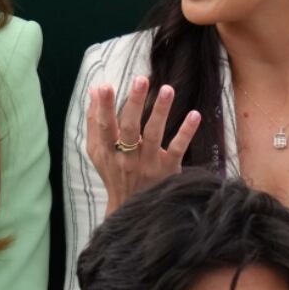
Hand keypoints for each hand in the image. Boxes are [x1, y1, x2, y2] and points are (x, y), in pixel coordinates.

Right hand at [86, 76, 200, 214]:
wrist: (131, 210)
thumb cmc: (114, 174)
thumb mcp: (98, 151)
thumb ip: (94, 121)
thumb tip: (93, 90)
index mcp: (108, 151)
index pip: (104, 126)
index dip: (104, 107)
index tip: (104, 86)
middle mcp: (126, 158)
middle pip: (129, 128)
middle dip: (135, 103)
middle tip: (140, 79)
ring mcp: (148, 164)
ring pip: (154, 135)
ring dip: (161, 111)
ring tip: (167, 89)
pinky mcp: (167, 170)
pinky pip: (177, 149)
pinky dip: (186, 132)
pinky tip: (195, 114)